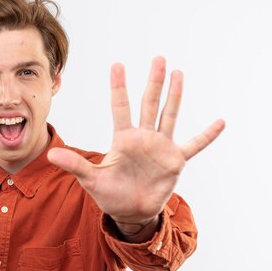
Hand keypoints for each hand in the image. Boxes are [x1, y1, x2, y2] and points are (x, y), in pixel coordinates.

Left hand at [48, 57, 224, 229]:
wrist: (130, 211)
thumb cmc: (109, 193)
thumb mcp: (91, 179)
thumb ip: (75, 164)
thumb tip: (50, 153)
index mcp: (122, 139)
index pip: (120, 107)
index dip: (118, 88)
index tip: (117, 65)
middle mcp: (143, 137)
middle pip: (149, 104)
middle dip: (153, 82)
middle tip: (158, 59)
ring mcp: (160, 147)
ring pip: (169, 116)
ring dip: (175, 96)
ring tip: (179, 73)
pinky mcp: (175, 161)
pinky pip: (194, 145)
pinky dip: (207, 135)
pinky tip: (220, 121)